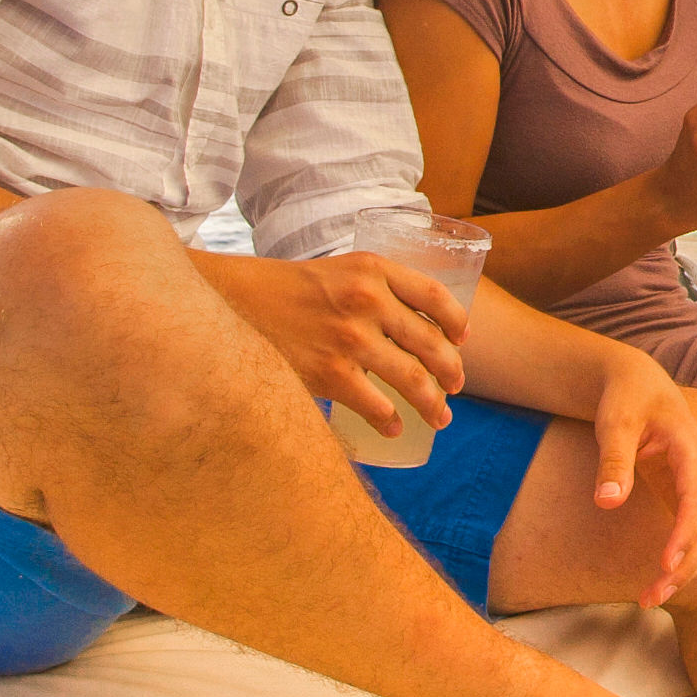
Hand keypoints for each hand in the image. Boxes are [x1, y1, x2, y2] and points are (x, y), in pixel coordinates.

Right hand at [208, 248, 468, 435]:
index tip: (463, 341)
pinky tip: (394, 427)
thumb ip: (379, 288)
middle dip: (452, 372)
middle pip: (432, 343)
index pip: (436, 297)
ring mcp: (350, 338)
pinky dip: (391, 421)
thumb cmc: (290, 289)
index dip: (457, 322)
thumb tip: (422, 325)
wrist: (233, 303)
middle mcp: (368, 300)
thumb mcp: (341, 271)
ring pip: (413, 379)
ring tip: (439, 417)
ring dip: (433, 404)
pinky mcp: (330, 373)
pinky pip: (377, 405)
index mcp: (374, 269)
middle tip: (457, 387)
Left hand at [581, 344, 696, 603]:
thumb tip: (607, 502)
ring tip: (650, 599)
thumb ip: (613, 460)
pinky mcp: (691, 492)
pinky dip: (683, 557)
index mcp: (693, 445)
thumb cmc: (625, 399)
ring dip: (686, 568)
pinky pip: (696, 531)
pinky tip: (658, 580)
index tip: (666, 566)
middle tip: (651, 598)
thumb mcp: (614, 423)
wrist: (637, 381)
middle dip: (686, 565)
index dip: (685, 533)